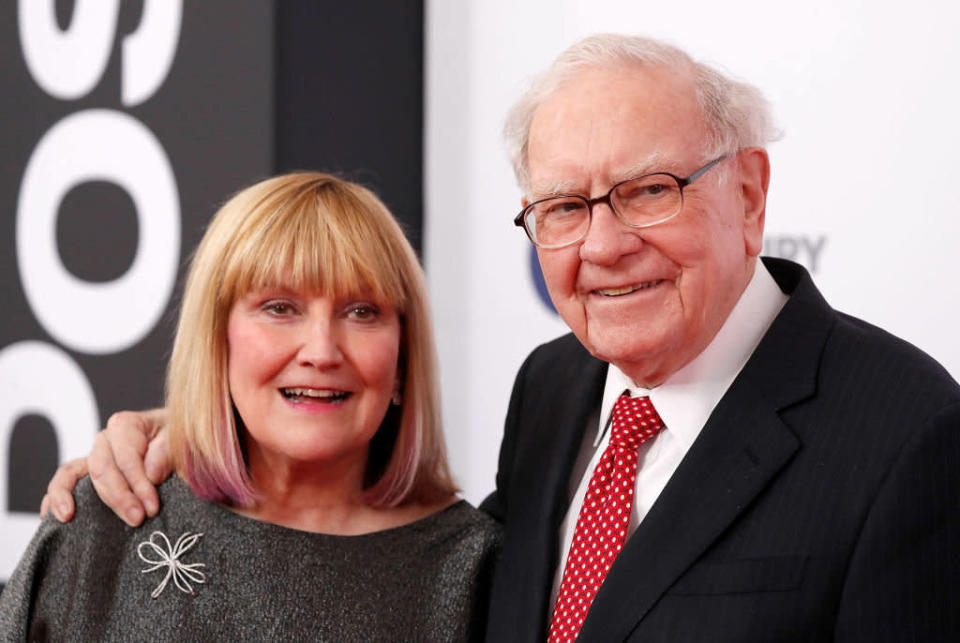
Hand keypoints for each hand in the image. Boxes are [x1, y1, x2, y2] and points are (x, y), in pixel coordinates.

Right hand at [41, 408, 172, 526]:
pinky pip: (65, 482)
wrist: (176, 441)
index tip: (152, 506)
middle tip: (137, 519)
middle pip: (102, 469)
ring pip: (76, 475)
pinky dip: (55, 497)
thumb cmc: (179, 439)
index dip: (138, 484)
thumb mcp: (180, 440)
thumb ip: (167, 452)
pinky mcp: (89, 473)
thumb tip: (151, 473)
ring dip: (76, 498)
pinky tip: (54, 516)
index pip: (126, 458)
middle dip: (119, 497)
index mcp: (126, 425)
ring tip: (70, 517)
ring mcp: (94, 456)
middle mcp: (106, 439)